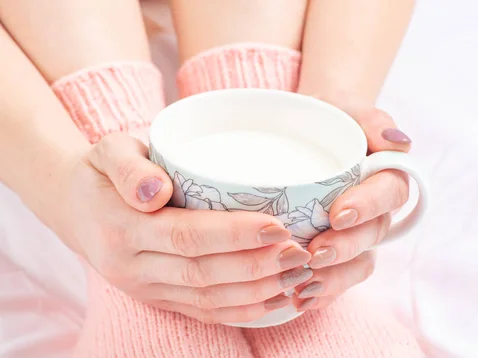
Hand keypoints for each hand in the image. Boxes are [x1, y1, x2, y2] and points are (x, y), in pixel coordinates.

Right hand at [54, 133, 312, 322]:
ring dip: (258, 291)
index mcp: (122, 229)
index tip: (279, 226)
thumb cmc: (103, 172)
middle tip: (302, 252)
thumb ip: (129, 166)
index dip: (236, 235)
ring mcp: (145, 289)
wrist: (74, 208)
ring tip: (298, 275)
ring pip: (209, 299)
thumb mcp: (108, 151)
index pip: (188, 236)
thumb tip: (155, 191)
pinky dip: (243, 311)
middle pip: (205, 273)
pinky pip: (203, 312)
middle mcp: (131, 267)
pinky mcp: (158, 299)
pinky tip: (276, 300)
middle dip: (258, 266)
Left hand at [292, 108, 410, 310]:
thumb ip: (374, 120)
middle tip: (313, 254)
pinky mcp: (337, 250)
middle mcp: (376, 210)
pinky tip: (299, 300)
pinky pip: (339, 277)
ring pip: (359, 262)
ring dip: (335, 278)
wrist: (311, 130)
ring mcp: (358, 234)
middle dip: (345, 249)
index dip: (367, 207)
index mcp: (386, 177)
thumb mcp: (350, 109)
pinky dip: (323, 292)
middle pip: (373, 235)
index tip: (338, 214)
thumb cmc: (333, 118)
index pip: (389, 193)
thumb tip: (397, 142)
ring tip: (303, 286)